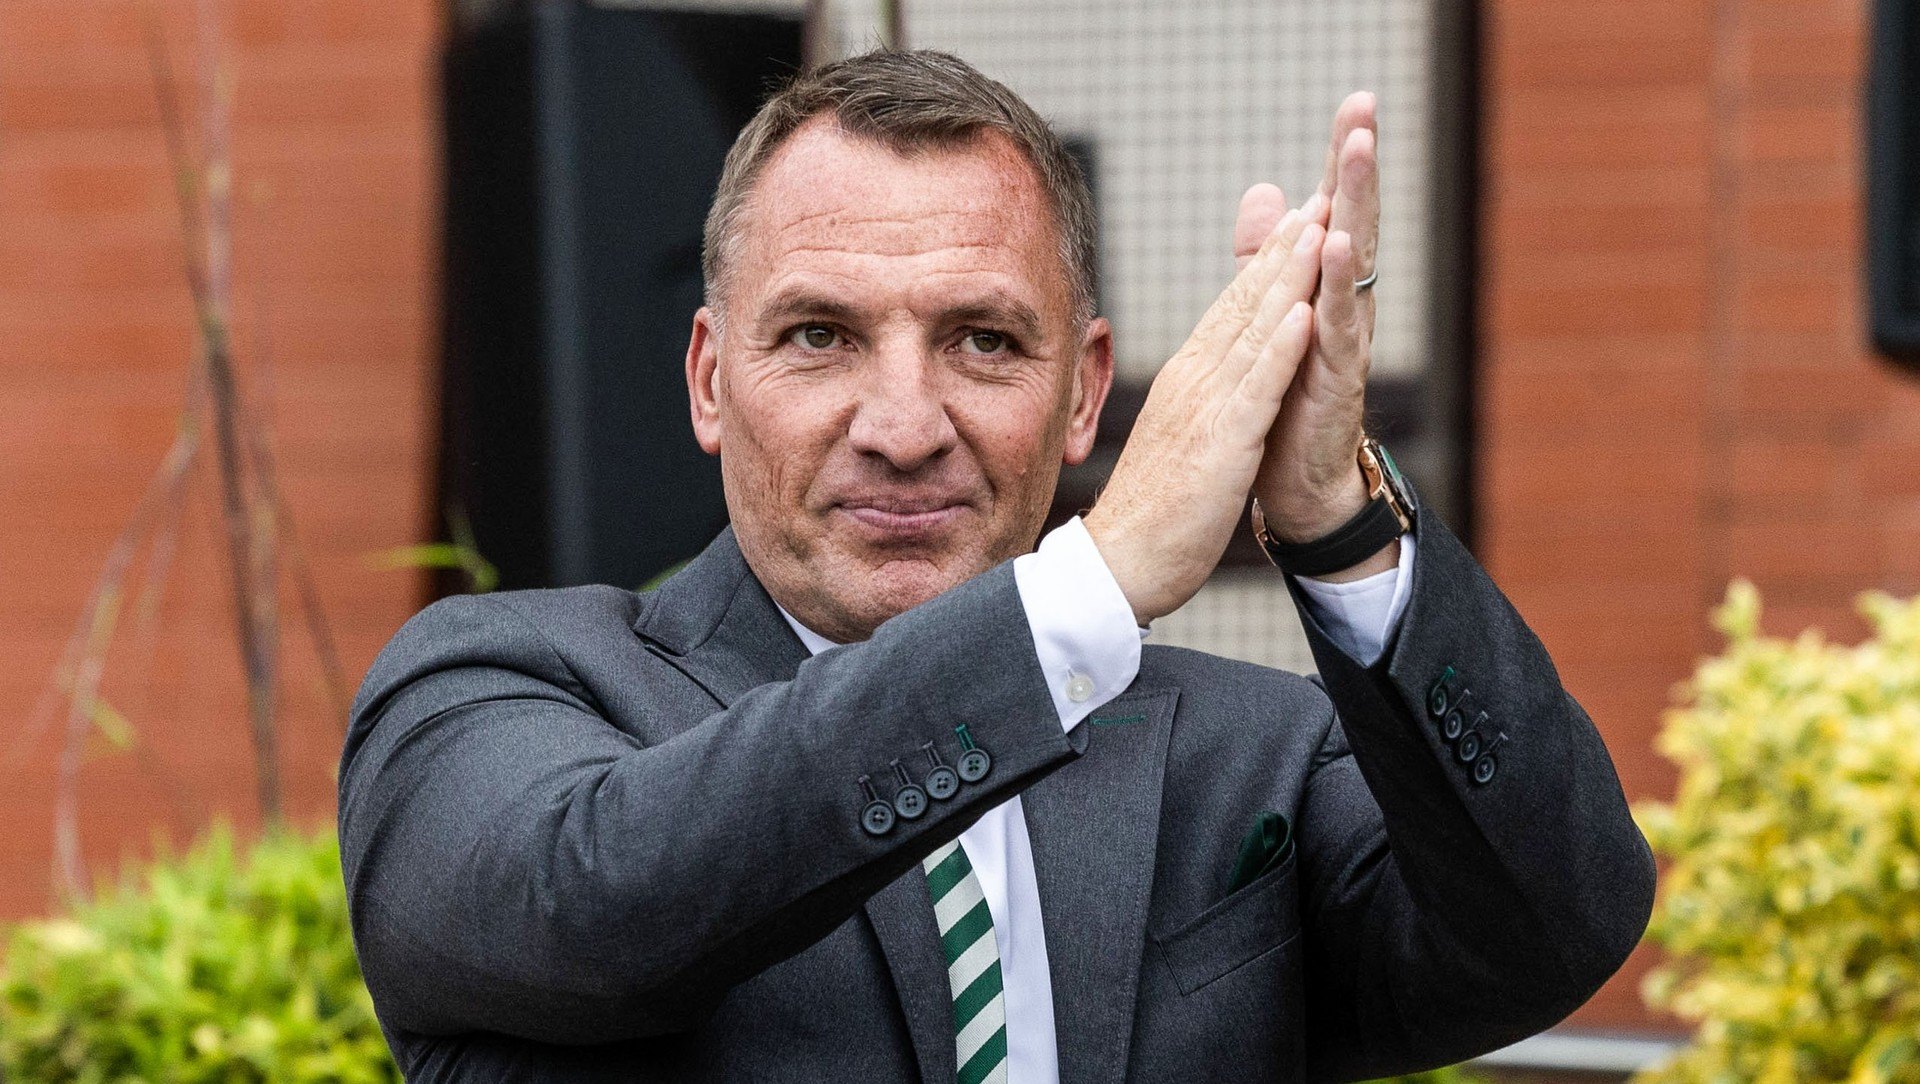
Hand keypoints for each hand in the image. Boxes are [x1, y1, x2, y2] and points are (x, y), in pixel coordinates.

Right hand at [1083, 213, 1324, 625]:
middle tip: (1321, 189)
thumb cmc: (1152, 508)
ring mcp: (1206, 409)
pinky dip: (1281, 347)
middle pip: (1245, 301)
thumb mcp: (1182, 436)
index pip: (1233, 307)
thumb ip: (1201, 395)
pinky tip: (1304, 311)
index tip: (1303, 214)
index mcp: (1188, 379)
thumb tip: (1213, 369)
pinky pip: (1256, 389)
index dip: (1270, 258)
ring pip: (1253, 330)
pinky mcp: (1221, 445)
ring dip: (1288, 275)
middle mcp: (1194, 380)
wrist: (1120, 564)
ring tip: (1319, 223)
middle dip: (1286, 245)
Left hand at [1236, 92, 1395, 580]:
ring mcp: (1343, 345)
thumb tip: (1270, 191)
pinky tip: (1335, 249)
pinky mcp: (1336, 384)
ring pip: (1352, 267)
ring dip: (1355, 209)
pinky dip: (1335, 289)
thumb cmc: (1290, 398)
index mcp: (1324, 291)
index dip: (1342, 162)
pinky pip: (1336, 330)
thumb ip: (1269, 256)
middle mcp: (1342, 309)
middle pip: (1353, 225)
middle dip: (1358, 169)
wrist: (1296, 483)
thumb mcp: (1273, 315)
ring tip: (1355, 157)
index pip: (1335, 213)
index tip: (1354, 103)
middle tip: (1364, 111)